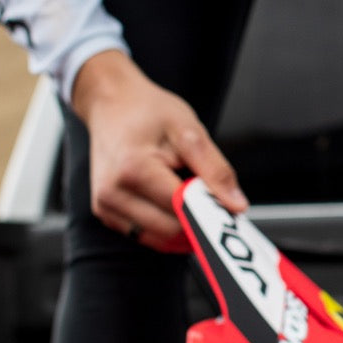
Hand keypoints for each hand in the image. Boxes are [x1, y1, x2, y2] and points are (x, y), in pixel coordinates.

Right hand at [71, 50, 247, 249]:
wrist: (111, 103)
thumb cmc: (148, 111)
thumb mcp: (189, 130)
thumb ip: (215, 170)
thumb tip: (236, 205)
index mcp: (133, 169)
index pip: (182, 210)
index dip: (209, 211)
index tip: (226, 208)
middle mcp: (113, 193)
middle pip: (171, 231)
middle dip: (195, 219)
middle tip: (205, 195)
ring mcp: (106, 206)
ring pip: (160, 239)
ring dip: (180, 225)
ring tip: (182, 192)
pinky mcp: (106, 214)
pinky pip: (146, 235)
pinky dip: (164, 225)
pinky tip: (167, 200)